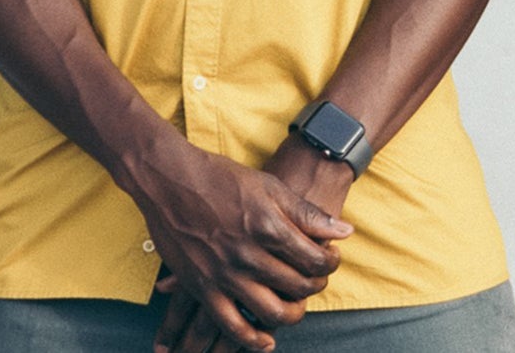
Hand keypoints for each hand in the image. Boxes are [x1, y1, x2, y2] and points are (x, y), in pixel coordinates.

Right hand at [130, 133, 351, 352]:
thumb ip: (308, 214)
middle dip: (314, 285)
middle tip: (314, 279)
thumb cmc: (222, 178)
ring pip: (271, 312)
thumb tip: (345, 232)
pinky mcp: (202, 288)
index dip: (329, 263)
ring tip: (295, 305)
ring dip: (291, 314)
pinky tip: (265, 340)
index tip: (328, 259)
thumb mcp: (270, 187)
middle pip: (297, 287)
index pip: (315, 260)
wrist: (169, 180)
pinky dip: (251, 339)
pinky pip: (231, 326)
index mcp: (269, 228)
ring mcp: (224, 275)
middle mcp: (249, 255)